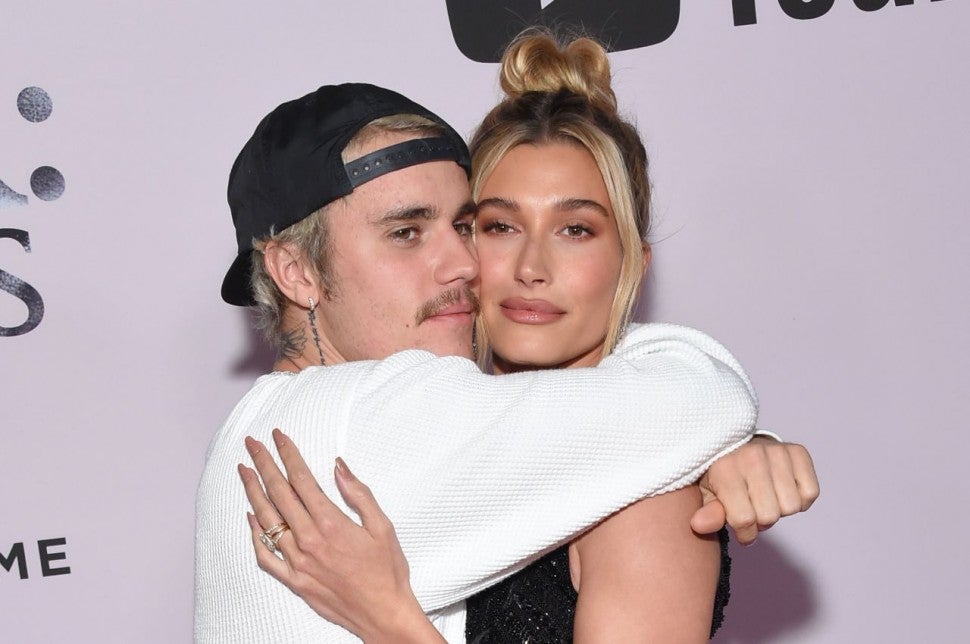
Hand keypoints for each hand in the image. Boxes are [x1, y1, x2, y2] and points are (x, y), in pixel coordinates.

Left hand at [239, 429, 443, 642]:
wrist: (383, 614)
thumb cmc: (388, 571)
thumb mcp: (383, 526)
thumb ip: (358, 494)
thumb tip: (339, 466)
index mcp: (331, 523)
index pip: (301, 479)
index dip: (288, 454)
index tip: (278, 437)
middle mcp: (309, 540)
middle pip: (279, 493)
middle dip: (263, 464)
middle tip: (252, 445)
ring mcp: (298, 562)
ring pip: (267, 520)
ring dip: (253, 492)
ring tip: (244, 472)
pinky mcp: (294, 581)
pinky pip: (265, 556)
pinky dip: (255, 535)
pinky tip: (251, 518)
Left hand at [690, 437, 818, 544]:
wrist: (738, 443)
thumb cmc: (722, 474)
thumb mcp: (709, 494)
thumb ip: (708, 512)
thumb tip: (698, 525)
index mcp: (725, 469)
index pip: (743, 519)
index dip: (744, 532)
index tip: (741, 527)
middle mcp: (751, 457)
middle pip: (770, 516)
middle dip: (762, 521)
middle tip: (754, 508)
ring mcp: (776, 452)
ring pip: (791, 507)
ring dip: (780, 509)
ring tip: (767, 497)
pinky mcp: (798, 451)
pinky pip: (810, 493)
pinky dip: (801, 499)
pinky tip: (784, 489)